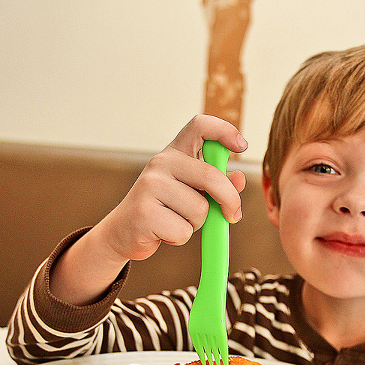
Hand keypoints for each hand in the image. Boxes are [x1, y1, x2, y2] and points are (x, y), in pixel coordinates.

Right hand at [100, 114, 247, 262]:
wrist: (122, 232)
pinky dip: (181, 238)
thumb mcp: (192, 192)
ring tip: (177, 221)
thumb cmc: (165, 210)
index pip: (200, 126)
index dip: (225, 130)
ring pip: (200, 209)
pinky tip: (164, 233)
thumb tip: (239, 179)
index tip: (242, 146)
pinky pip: (184, 231)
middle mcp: (161, 163)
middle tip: (232, 215)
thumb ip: (217, 184)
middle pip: (211, 177)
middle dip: (230, 200)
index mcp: (175, 152)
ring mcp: (150, 186)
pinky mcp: (145, 212)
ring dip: (196, 224)